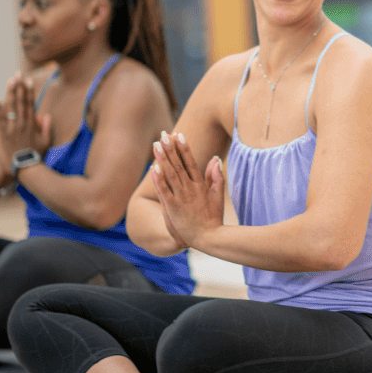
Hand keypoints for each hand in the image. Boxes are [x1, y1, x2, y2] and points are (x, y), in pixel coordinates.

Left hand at [0, 73, 50, 175]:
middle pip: (20, 102)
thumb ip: (47, 128)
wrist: (24, 169)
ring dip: (10, 93)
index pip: (30, 104)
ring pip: (11, 107)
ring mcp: (12, 128)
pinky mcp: (2, 134)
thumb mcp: (46, 143)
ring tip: (9, 81)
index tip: (27, 80)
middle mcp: (22, 123)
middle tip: (17, 74)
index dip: (28, 91)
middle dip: (19, 87)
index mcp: (32, 124)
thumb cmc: (35, 156)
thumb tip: (46, 115)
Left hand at [151, 131, 224, 247]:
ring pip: (170, 174)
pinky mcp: (173, 208)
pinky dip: (159, 179)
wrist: (209, 238)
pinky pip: (164, 191)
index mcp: (201, 185)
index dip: (184, 148)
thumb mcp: (218, 195)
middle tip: (164, 134)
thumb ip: (216, 177)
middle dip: (171, 148)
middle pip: (178, 164)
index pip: (191, 162)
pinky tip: (153, 168)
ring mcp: (181, 198)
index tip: (179, 135)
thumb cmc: (214, 218)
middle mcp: (190, 189)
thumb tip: (215, 158)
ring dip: (162, 159)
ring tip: (156, 145)